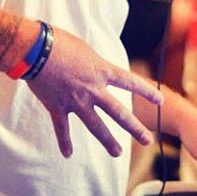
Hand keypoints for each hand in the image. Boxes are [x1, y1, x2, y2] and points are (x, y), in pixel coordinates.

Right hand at [27, 27, 163, 157]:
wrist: (36, 50)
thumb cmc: (59, 41)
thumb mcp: (85, 48)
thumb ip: (93, 62)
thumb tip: (96, 67)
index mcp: (101, 71)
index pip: (130, 83)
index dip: (147, 92)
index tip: (160, 100)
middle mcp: (92, 89)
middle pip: (118, 112)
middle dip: (135, 128)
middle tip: (148, 140)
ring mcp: (75, 101)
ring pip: (95, 126)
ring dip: (108, 140)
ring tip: (118, 153)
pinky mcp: (57, 107)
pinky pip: (62, 129)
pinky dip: (64, 142)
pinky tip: (68, 154)